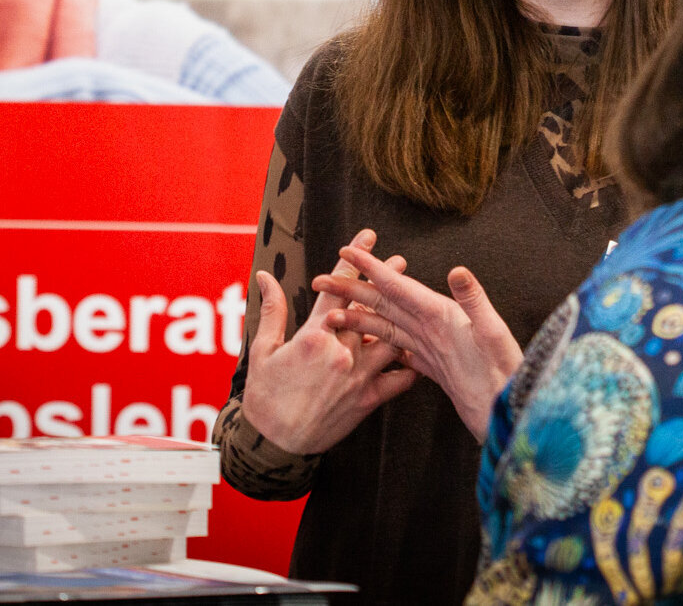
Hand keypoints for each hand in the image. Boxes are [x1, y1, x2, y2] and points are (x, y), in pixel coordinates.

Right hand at [239, 230, 417, 455]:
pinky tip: (419, 356)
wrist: (274, 444)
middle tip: (401, 262)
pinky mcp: (368, 400)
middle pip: (369, 308)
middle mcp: (341, 351)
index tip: (366, 238)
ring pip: (390, 339)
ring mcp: (358, 375)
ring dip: (403, 319)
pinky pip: (398, 380)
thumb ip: (272, 310)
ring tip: (416, 301)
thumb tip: (264, 277)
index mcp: (314, 336)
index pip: (337, 287)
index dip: (353, 260)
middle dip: (386, 283)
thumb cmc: (265, 398)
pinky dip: (410, 368)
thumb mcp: (262, 349)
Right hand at [315, 241, 521, 441]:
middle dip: (354, 290)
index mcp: (443, 314)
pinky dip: (380, 344)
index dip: (372, 268)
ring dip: (360, 318)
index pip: (400, 286)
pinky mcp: (438, 368)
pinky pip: (401, 351)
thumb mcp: (493, 335)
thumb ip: (476, 302)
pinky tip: (367, 344)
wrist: (516, 412)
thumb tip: (459, 270)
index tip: (347, 251)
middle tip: (323, 279)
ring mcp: (435, 347)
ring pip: (388, 326)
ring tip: (331, 315)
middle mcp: (437, 326)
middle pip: (386, 302)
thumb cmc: (509, 374)